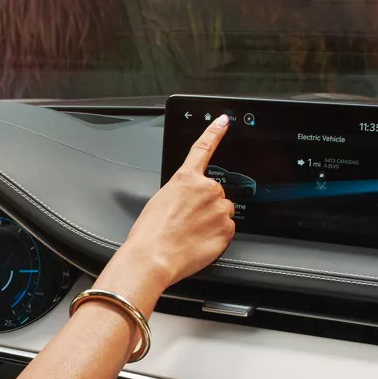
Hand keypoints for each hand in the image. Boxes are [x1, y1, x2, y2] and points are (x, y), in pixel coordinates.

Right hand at [98, 114, 235, 306]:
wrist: (153, 257)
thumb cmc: (150, 233)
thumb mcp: (160, 201)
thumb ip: (181, 193)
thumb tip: (189, 202)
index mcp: (187, 179)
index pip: (203, 148)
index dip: (215, 132)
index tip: (224, 121)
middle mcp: (207, 189)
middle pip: (215, 193)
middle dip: (206, 206)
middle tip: (187, 222)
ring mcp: (219, 209)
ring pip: (222, 212)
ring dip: (212, 221)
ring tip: (191, 234)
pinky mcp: (227, 229)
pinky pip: (227, 230)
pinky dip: (216, 236)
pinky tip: (199, 242)